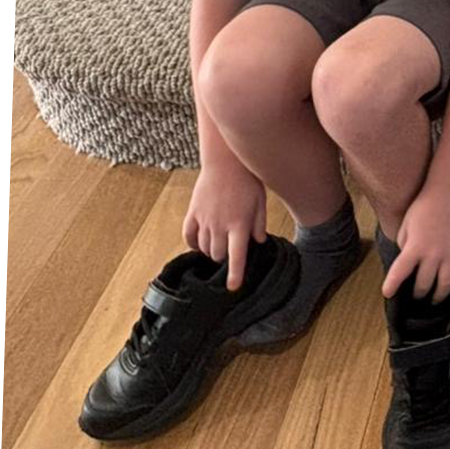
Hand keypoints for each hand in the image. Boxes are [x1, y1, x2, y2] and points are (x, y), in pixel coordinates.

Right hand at [182, 161, 267, 291]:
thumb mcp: (260, 202)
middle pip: (218, 256)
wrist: (225, 161)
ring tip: (219, 244)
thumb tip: (259, 241)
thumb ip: (259, 224)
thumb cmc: (247, 180)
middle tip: (231, 253)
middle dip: (224, 259)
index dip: (234, 274)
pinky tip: (200, 243)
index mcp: (239, 225)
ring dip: (212, 251)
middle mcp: (220, 226)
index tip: (232, 287)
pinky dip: (194, 244)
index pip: (236, 257)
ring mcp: (204, 220)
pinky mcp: (193, 213)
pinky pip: (189, 236)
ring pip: (205, 248)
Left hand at [380, 181, 449, 303]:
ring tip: (434, 299)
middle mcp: (434, 253)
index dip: (392, 285)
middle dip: (417, 293)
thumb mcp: (406, 224)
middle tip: (415, 295)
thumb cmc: (424, 205)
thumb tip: (408, 262)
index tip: (388, 294)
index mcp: (416, 246)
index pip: (400, 272)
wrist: (447, 190)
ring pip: (446, 282)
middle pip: (424, 283)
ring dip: (439, 295)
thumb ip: (405, 245)